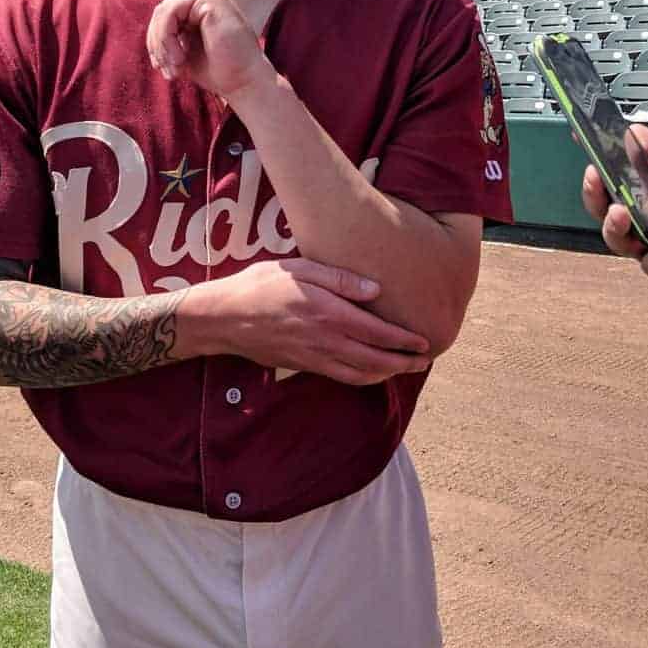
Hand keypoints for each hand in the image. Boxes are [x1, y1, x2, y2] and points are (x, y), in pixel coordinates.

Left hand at [146, 0, 273, 99]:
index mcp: (204, 3)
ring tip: (175, 67)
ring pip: (164, 11)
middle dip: (157, 44)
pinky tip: (180, 58)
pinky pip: (171, 11)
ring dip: (162, 44)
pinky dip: (167, 37)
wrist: (244, 82)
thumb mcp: (186, 50)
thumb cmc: (220, 70)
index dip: (157, 41)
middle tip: (166, 71)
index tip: (162, 68)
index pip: (166, 14)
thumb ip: (171, 36)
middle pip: (162, 11)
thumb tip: (151, 37)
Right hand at [191, 258, 431, 384]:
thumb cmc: (260, 285)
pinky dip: (363, 379)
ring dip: (386, 374)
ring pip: (359, 374)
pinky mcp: (303, 366)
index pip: (377, 332)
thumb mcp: (299, 268)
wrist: (224, 317)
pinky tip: (371, 373)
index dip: (404, 340)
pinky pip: (341, 377)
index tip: (424, 340)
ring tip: (404, 369)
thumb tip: (376, 291)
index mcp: (328, 313)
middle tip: (424, 360)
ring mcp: (314, 357)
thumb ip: (339, 278)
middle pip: (375, 359)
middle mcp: (325, 340)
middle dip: (403, 363)